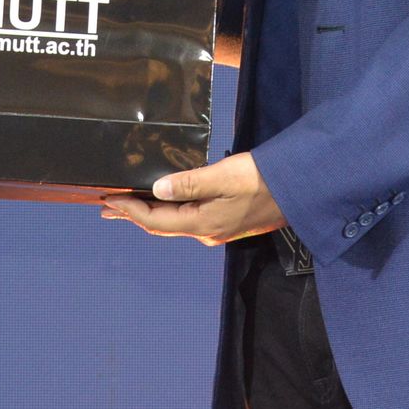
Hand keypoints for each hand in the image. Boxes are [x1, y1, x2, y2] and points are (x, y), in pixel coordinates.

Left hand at [99, 152, 280, 245]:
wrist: (300, 190)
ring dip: (149, 214)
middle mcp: (207, 232)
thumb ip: (190, 183)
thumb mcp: (225, 176)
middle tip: (108, 207)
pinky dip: (169, 212)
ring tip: (128, 205)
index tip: (107, 200)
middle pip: (161, 226)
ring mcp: (218, 230)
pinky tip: (166, 203)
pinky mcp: (227, 222)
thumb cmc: (264, 180)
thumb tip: (157, 189)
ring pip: (174, 224)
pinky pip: (188, 220)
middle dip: (132, 216)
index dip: (128, 210)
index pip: (155, 220)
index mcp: (202, 223)